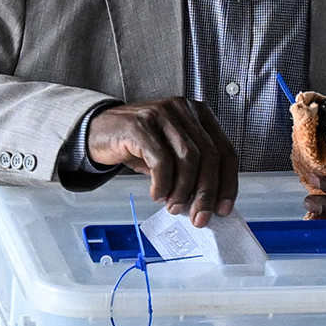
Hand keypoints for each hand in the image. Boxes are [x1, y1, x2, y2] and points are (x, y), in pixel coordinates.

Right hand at [84, 97, 239, 224]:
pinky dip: (162, 183)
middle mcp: (183, 110)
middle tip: (199, 216)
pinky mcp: (140, 125)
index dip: (228, 183)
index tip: (223, 208)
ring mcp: (162, 114)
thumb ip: (192, 171)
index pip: (225, 151)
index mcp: (199, 115)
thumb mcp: (171, 153)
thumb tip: (208, 203)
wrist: (98, 131)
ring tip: (174, 206)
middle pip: (209, 156)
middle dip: (206, 193)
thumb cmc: (138, 144)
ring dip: (183, 190)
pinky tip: (157, 194)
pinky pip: (160, 160)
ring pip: (188, 158)